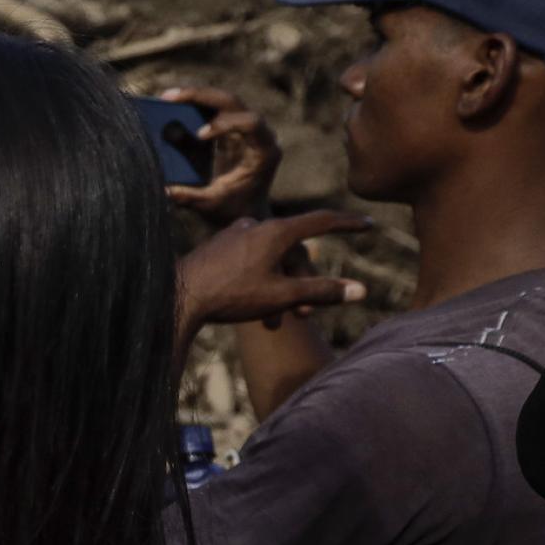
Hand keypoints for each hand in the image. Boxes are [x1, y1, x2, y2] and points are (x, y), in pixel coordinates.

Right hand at [158, 84, 281, 219]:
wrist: (244, 213)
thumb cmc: (233, 210)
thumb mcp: (211, 205)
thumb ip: (190, 197)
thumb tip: (163, 188)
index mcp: (263, 151)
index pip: (250, 123)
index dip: (225, 124)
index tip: (199, 135)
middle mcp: (258, 134)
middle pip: (233, 102)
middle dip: (202, 96)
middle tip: (171, 97)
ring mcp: (245, 128)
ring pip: (223, 99)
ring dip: (196, 96)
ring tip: (166, 97)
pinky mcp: (231, 128)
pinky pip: (214, 108)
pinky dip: (194, 104)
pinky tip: (172, 104)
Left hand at [177, 209, 372, 335]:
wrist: (176, 297)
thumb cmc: (230, 295)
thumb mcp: (282, 295)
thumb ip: (322, 291)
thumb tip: (361, 291)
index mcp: (274, 231)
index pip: (321, 221)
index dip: (347, 224)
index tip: (368, 225)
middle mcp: (254, 226)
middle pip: (293, 252)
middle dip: (303, 284)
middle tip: (306, 315)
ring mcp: (234, 236)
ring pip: (270, 263)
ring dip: (279, 291)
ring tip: (276, 323)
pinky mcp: (218, 249)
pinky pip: (249, 265)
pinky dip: (259, 286)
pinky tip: (255, 312)